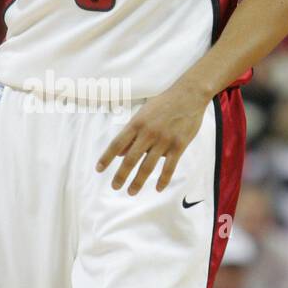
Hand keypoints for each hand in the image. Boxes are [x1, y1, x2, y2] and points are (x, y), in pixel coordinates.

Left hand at [95, 78, 208, 194]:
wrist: (189, 95)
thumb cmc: (163, 103)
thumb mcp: (143, 113)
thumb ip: (132, 133)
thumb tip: (120, 153)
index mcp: (136, 124)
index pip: (117, 144)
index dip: (106, 158)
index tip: (99, 169)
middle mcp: (148, 133)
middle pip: (130, 159)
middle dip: (121, 176)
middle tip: (115, 187)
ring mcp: (164, 140)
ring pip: (148, 166)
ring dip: (138, 181)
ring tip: (131, 192)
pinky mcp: (179, 145)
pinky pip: (169, 167)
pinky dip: (163, 180)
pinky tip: (158, 188)